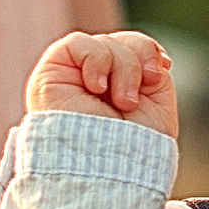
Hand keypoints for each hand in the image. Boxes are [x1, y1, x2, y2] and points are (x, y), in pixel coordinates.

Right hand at [28, 30, 178, 133]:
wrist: (113, 166)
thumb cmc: (135, 144)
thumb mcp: (157, 100)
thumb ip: (148, 65)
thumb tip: (148, 52)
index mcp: (115, 87)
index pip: (131, 47)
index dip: (147, 51)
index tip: (159, 71)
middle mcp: (92, 81)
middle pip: (121, 42)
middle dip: (138, 63)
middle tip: (137, 96)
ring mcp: (71, 78)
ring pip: (105, 44)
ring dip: (123, 68)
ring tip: (123, 102)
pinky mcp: (49, 75)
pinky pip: (78, 43)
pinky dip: (97, 60)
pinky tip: (96, 88)